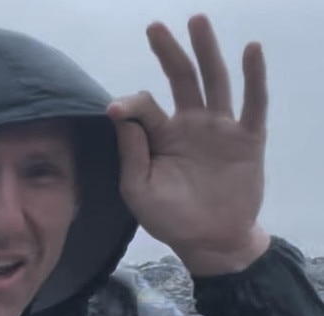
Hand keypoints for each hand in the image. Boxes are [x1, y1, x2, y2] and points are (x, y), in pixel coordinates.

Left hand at [107, 14, 270, 274]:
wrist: (211, 241)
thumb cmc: (171, 218)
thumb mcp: (139, 192)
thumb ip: (130, 157)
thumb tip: (121, 119)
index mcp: (161, 137)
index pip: (145, 108)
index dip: (130, 105)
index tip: (114, 110)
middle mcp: (190, 125)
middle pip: (180, 79)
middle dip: (169, 52)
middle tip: (154, 26)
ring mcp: (220, 129)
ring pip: (214, 82)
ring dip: (207, 52)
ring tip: (197, 21)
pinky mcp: (247, 140)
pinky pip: (253, 104)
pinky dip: (254, 78)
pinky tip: (251, 50)